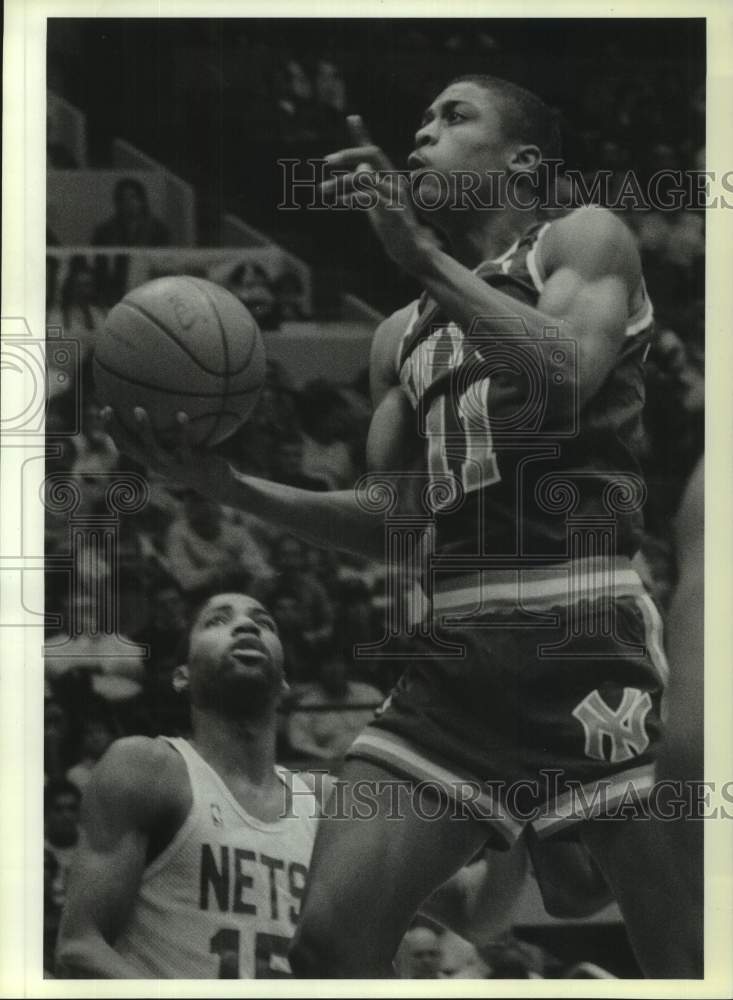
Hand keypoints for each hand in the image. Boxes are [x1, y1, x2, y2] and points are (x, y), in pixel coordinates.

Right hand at [100, 406, 232, 501]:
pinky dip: (182, 430)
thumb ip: (172, 429)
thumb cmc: (199, 459)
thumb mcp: (183, 444)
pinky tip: (181, 413)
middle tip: (108, 409)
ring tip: (138, 410)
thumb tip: (169, 401)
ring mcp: (173, 465)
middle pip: (131, 447)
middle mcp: (158, 463)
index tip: (104, 409)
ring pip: (153, 449)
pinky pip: (184, 446)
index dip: (112, 430)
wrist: (218, 483)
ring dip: (144, 430)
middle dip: (117, 429)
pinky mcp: (191, 465)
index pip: (125, 445)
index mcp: (152, 458)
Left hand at [320, 115, 438, 273]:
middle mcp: (395, 181)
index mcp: (391, 178)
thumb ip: (368, 186)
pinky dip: (351, 197)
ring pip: (365, 177)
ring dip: (340, 182)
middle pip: (372, 155)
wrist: (412, 252)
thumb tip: (359, 169)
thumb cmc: (394, 229)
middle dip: (348, 154)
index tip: (352, 118)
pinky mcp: (393, 212)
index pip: (374, 152)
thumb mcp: (377, 203)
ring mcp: (395, 196)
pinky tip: (338, 201)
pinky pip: (369, 197)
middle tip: (327, 160)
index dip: (363, 134)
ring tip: (323, 190)